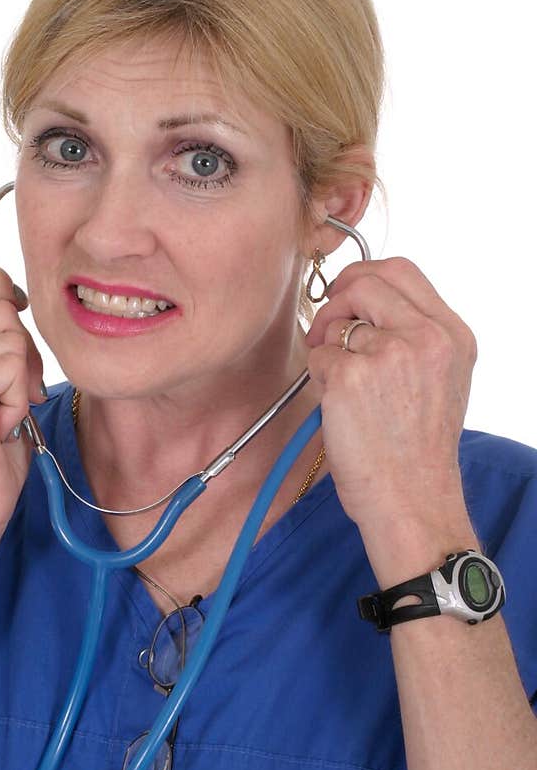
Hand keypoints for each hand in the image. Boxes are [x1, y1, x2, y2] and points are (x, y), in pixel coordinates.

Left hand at [304, 256, 477, 535]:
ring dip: (329, 351)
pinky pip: (318, 356)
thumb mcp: (441, 379)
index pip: (402, 270)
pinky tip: (341, 408)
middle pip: (364, 283)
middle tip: (328, 331)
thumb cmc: (418, 448)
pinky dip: (319, 378)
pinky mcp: (350, 377)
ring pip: (336, 324)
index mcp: (452, 334)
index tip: (347, 293)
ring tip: (349, 392)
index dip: (364, 275)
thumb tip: (365, 302)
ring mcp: (387, 354)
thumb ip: (414, 335)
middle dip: (336, 302)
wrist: (413, 498)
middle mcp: (425, 337)